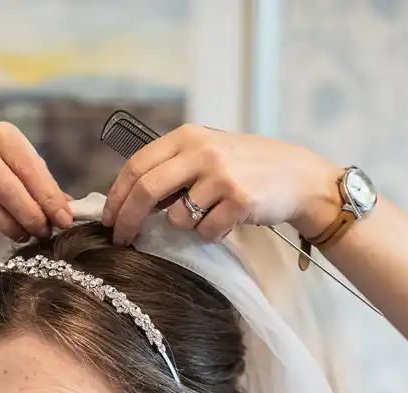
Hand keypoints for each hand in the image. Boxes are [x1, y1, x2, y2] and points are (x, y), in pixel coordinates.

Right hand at [0, 122, 72, 242]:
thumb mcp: (16, 162)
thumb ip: (40, 183)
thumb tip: (70, 209)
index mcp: (3, 135)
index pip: (30, 168)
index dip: (49, 198)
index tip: (64, 221)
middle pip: (5, 185)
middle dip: (29, 214)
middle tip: (44, 233)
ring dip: (3, 223)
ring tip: (21, 236)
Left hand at [101, 126, 340, 245]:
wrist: (298, 176)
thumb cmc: (248, 168)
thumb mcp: (208, 154)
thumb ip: (173, 169)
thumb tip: (128, 201)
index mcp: (188, 136)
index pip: (137, 165)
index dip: (117, 196)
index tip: (108, 220)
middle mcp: (202, 151)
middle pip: (146, 190)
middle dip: (128, 220)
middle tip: (121, 240)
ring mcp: (221, 175)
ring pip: (178, 217)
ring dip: (185, 227)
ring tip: (210, 214)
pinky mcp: (239, 200)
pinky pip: (206, 232)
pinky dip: (212, 234)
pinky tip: (229, 221)